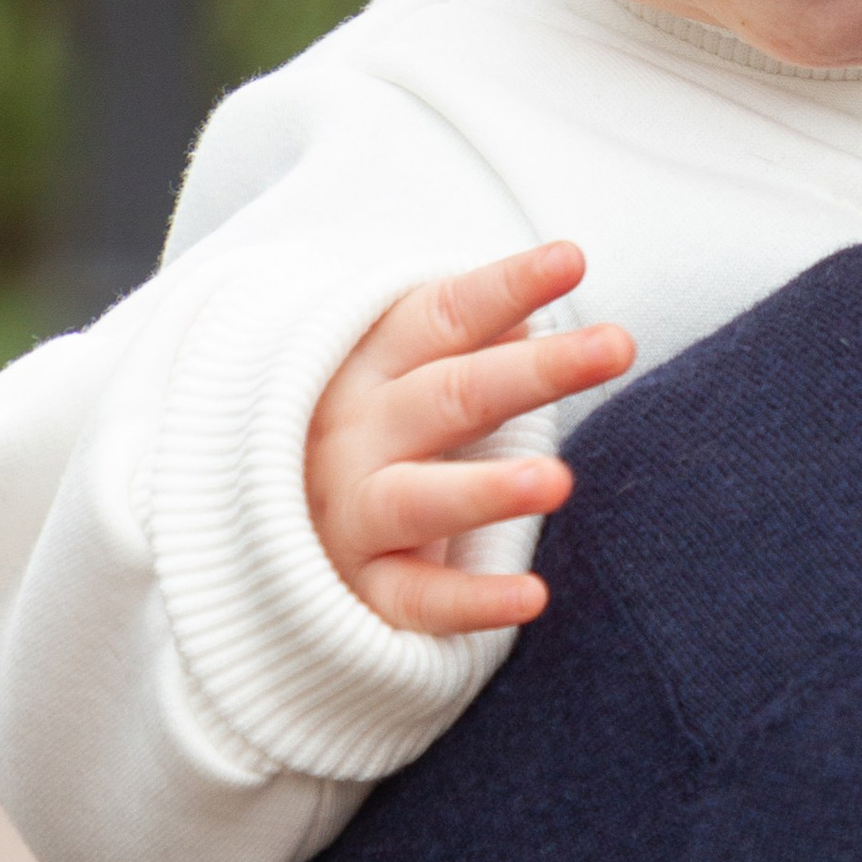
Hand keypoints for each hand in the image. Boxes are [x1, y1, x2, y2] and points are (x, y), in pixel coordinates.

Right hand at [304, 242, 633, 637]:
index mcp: (367, 367)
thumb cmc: (354, 440)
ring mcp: (350, 513)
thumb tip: (532, 314)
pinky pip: (415, 599)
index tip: (571, 259)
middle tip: (615, 346)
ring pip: (418, 499)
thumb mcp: (393, 377)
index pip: (442, 317)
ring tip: (558, 482)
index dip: (505, 287)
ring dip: (486, 490)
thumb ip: (461, 346)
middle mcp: (353, 433)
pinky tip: (532, 596)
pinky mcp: (358, 590)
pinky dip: (470, 602)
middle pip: (450, 395)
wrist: (245, 541)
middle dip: (534, 370)